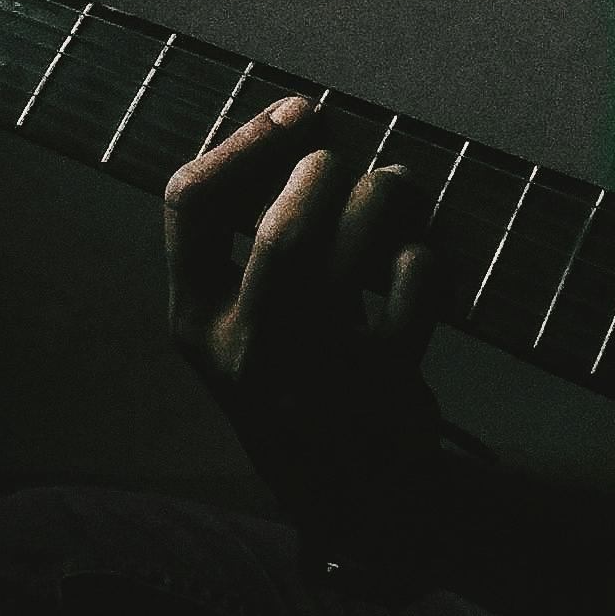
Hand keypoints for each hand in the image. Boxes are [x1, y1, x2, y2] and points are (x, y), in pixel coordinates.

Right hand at [164, 94, 442, 558]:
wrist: (361, 505)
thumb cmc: (307, 374)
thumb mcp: (252, 317)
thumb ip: (264, 232)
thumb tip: (315, 124)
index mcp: (195, 321)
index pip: (189, 202)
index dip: (247, 140)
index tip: (300, 110)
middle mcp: (243, 354)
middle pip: (283, 229)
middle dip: (329, 172)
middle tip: (350, 163)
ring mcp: (314, 378)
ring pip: (352, 247)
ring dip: (388, 193)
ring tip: (399, 188)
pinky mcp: (383, 389)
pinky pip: (415, 281)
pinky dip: (426, 252)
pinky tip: (420, 256)